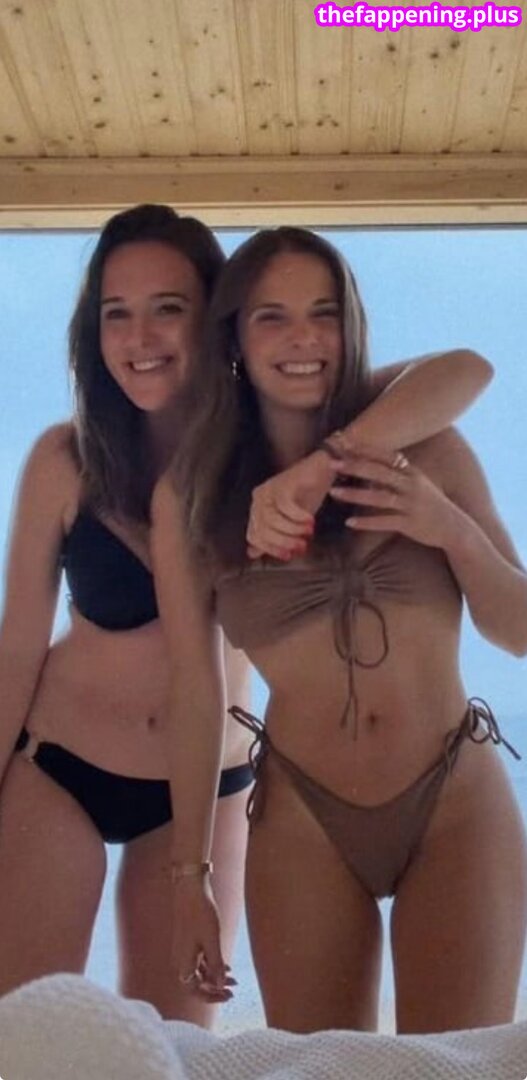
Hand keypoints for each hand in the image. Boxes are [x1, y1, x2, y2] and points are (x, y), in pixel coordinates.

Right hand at [172, 877, 235, 1002]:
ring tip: (234, 980)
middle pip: (196, 984)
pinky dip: (211, 966)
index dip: (210, 997)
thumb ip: (216, 965)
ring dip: (215, 978)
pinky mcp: (188, 942)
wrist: (190, 889)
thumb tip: (220, 986)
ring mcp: (183, 950)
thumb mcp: (212, 941)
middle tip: (232, 993)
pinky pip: (198, 961)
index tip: (226, 997)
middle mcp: (180, 960)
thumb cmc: (200, 914)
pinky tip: (226, 966)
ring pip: (199, 972)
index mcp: (183, 962)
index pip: (193, 991)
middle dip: (215, 989)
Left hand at [246, 450, 341, 560]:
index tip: (289, 556)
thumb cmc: (308, 493)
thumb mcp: (292, 520)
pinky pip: (284, 504)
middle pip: (261, 529)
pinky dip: (297, 516)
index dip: (270, 549)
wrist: (323, 467)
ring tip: (308, 533)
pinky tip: (309, 520)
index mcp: (258, 510)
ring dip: (291, 530)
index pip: (254, 536)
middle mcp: (259, 500)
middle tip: (302, 546)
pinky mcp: (282, 482)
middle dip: (282, 541)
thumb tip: (253, 553)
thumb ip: (273, 535)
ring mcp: (269, 490)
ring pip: (271, 518)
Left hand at [329, 448, 457, 548]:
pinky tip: (349, 523)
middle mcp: (412, 486)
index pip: (386, 456)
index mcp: (412, 473)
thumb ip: (396, 475)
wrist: (454, 527)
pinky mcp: (410, 524)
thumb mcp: (417, 484)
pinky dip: (366, 523)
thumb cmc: (431, 504)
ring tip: (333, 492)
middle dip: (355, 466)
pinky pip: (384, 522)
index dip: (365, 449)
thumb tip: (370, 467)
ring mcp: (411, 504)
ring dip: (355, 494)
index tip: (345, 443)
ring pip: (379, 497)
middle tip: (332, 463)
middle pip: (379, 472)